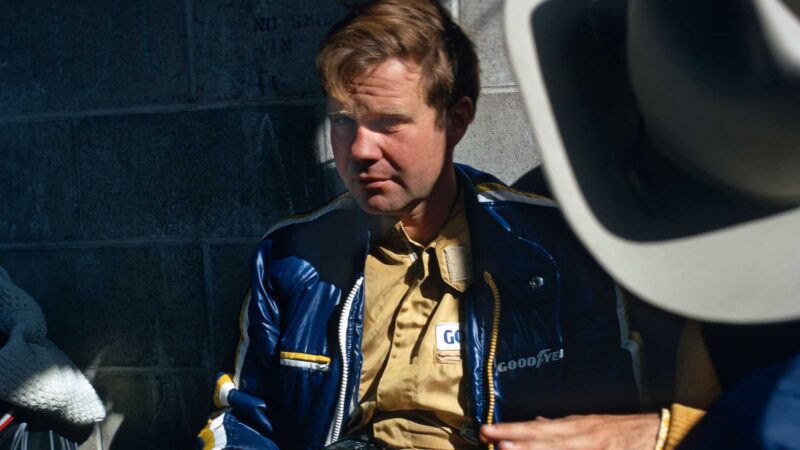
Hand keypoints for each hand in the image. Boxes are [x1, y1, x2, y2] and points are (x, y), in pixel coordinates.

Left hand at [480, 413, 659, 449]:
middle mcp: (579, 438)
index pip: (536, 428)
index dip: (512, 429)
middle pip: (541, 439)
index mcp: (574, 426)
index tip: (488, 429)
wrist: (651, 435)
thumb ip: (560, 426)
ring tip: (504, 449)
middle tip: (489, 438)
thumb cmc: (615, 430)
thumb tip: (535, 424)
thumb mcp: (586, 423)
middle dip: (513, 439)